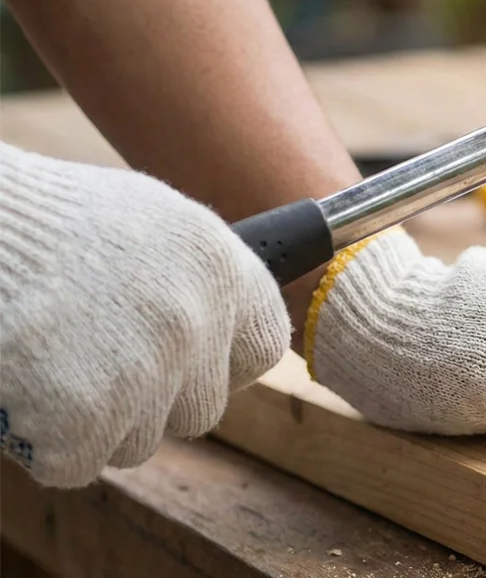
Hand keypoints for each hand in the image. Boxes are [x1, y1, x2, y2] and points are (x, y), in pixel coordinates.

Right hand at [0, 144, 290, 486]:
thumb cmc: (47, 221)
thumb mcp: (149, 221)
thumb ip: (196, 276)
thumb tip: (225, 322)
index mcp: (219, 266)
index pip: (262, 348)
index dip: (221, 364)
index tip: (189, 362)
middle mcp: (197, 320)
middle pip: (200, 408)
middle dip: (152, 400)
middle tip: (94, 362)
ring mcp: (147, 371)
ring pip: (140, 441)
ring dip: (96, 422)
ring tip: (53, 362)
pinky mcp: (88, 416)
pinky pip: (78, 462)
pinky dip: (45, 442)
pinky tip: (24, 388)